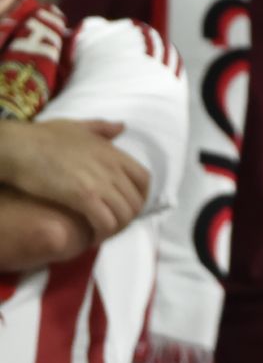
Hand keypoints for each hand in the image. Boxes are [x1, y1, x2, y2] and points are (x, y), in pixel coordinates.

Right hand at [0, 119, 147, 240]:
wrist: (17, 146)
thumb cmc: (41, 136)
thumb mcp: (77, 126)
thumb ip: (101, 128)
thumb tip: (123, 127)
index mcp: (113, 153)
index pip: (144, 180)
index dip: (140, 196)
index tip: (126, 205)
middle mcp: (112, 168)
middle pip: (136, 202)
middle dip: (127, 217)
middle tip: (111, 224)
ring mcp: (100, 183)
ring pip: (124, 216)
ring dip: (115, 229)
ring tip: (100, 232)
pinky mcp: (84, 197)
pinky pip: (106, 223)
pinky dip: (102, 233)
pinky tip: (90, 237)